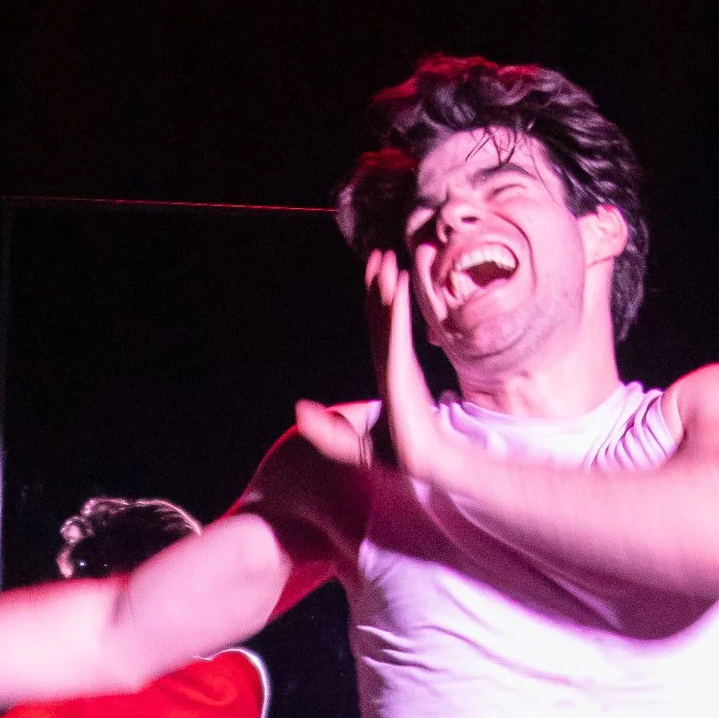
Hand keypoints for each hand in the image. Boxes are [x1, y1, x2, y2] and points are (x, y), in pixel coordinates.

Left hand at [295, 252, 447, 485]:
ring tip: (389, 258)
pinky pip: (396, 334)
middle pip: (383, 317)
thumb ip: (324, 428)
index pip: (376, 329)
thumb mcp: (348, 443)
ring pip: (390, 318)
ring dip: (389, 288)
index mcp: (386, 373)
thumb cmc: (394, 453)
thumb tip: (299, 409)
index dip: (372, 301)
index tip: (373, 272)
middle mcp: (393, 363)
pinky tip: (398, 285)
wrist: (420, 463)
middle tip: (381, 254)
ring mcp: (399, 365)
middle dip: (380, 285)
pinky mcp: (404, 372)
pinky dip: (397, 309)